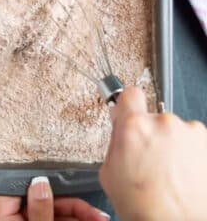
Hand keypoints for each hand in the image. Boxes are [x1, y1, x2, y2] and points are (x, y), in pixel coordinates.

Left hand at [0, 177, 109, 219]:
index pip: (17, 186)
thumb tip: (41, 182)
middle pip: (47, 200)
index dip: (37, 177)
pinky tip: (94, 220)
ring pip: (59, 212)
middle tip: (96, 212)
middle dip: (75, 205)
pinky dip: (78, 220)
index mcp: (7, 216)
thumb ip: (39, 211)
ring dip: (82, 214)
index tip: (58, 171)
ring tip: (101, 218)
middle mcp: (20, 218)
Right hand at [99, 87, 206, 220]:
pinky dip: (188, 152)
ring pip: (173, 129)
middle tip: (148, 158)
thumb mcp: (109, 173)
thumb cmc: (145, 208)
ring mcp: (189, 132)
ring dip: (171, 143)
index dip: (128, 104)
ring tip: (169, 172)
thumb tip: (119, 124)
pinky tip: (183, 174)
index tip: (129, 111)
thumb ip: (115, 140)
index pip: (130, 94)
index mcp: (134, 127)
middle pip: (152, 117)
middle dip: (149, 133)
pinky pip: (192, 140)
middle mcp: (164, 123)